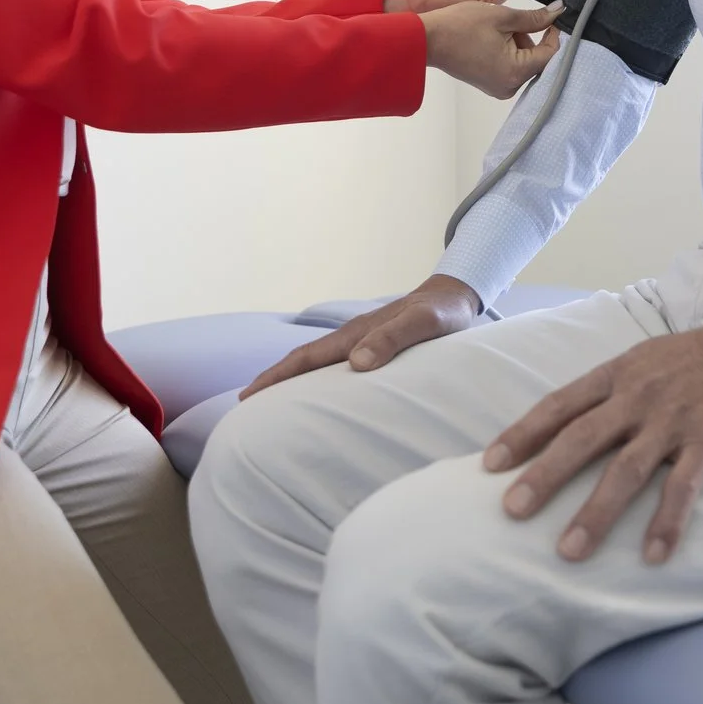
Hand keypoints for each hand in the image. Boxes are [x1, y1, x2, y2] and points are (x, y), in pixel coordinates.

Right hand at [239, 275, 484, 398]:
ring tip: (273, 406)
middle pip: (303, 362)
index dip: (276, 377)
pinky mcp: (373, 346)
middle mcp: (351, 337)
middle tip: (246, 407)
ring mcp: (360, 341)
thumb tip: (357, 362)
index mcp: (355, 333)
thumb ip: (394, 339)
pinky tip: (320, 396)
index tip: (248, 397)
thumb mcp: (424, 324)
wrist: (456, 296)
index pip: (305, 358)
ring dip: (293, 382)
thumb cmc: (443, 312)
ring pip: (317, 364)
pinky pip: (335, 367)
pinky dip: (317, 381)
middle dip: (273, 382)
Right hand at [422, 0, 561, 98]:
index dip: (553, 32)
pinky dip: (507, 50)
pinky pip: (509, 66)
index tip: (550, 16)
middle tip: (512, 20)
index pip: (550, 54)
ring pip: (523, 61)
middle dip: (530, 37)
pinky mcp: (489, 84)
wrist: (427, 39)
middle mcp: (509, 87)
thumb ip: (534, 17)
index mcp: (515, 72)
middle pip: (536, 59)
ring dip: (518, 42)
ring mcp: (498, 88)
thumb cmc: (458, 27)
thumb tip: (557, 12)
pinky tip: (492, 37)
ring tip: (497, 28)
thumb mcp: (502, 16)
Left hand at [481, 326, 702, 565]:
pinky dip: (668, 522)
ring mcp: (673, 421)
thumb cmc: (692, 360)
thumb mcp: (641, 361)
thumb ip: (607, 392)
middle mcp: (637, 398)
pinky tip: (653, 555)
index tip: (490, 465)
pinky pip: (684, 487)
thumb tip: (564, 426)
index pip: (559, 405)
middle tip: (512, 510)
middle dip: (544, 476)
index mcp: (615, 376)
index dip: (522, 434)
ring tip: (570, 551)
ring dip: (596, 513)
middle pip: (581, 439)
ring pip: (625, 471)